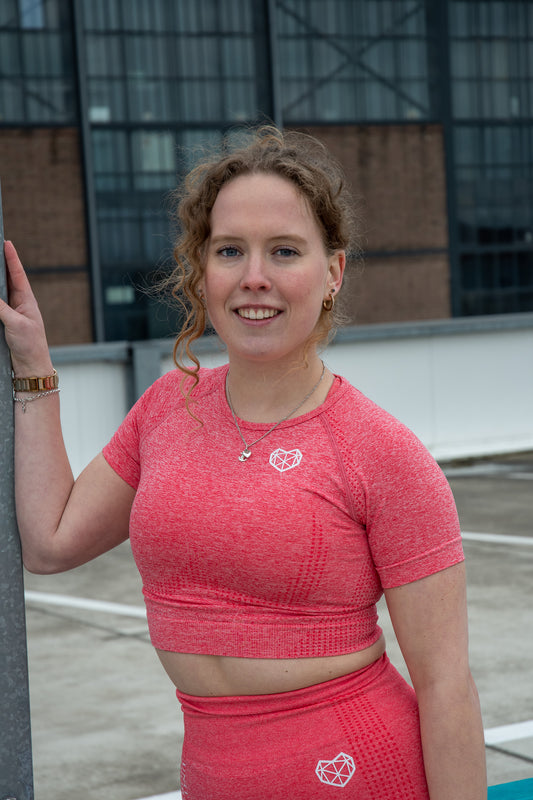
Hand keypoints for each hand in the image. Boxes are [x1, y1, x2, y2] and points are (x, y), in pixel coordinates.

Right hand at [0, 241, 53, 375]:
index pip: (18, 275)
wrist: (30, 367)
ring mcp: (11, 313)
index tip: (7, 243)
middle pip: (7, 280)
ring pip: (0, 292)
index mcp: (27, 301)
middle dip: (0, 265)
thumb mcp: (16, 324)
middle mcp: (19, 304)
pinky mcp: (4, 322)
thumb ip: (0, 308)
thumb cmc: (30, 345)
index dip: (12, 259)